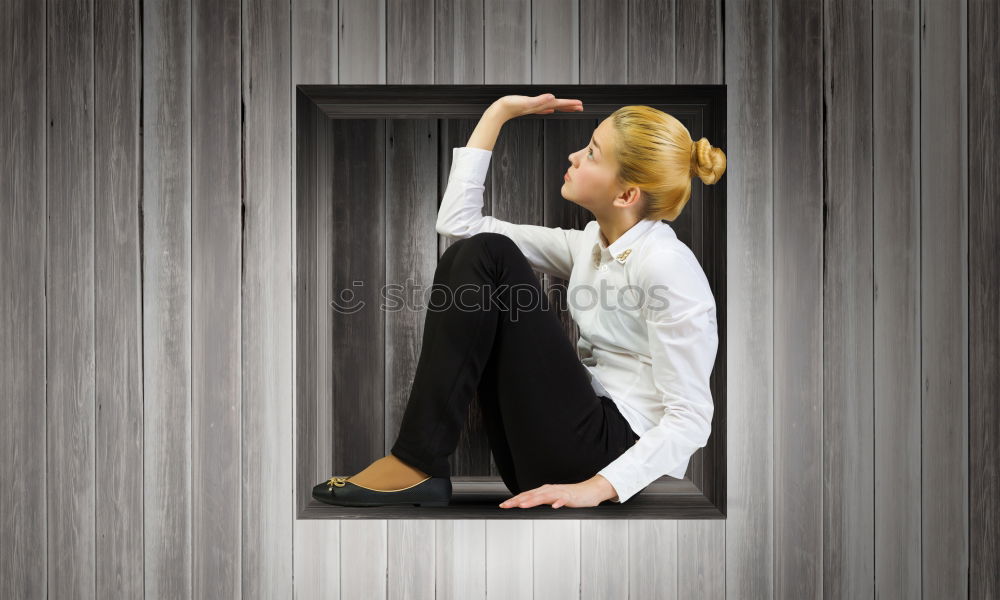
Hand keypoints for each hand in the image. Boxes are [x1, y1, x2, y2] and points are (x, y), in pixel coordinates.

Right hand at [491, 93, 583, 120]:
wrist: (499, 111)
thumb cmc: (510, 106)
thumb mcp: (526, 101)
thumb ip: (539, 101)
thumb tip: (552, 98)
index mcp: (540, 105)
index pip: (559, 104)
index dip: (570, 104)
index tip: (580, 105)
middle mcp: (539, 106)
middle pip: (558, 106)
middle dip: (570, 106)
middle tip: (581, 107)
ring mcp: (534, 108)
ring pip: (552, 106)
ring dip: (561, 106)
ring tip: (570, 107)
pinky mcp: (529, 107)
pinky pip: (542, 107)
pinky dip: (548, 107)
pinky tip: (550, 108)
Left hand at [498, 476, 615, 508]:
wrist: (589, 491)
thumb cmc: (571, 496)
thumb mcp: (552, 500)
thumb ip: (541, 502)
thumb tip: (527, 505)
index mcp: (544, 491)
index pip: (526, 495)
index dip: (514, 500)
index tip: (503, 505)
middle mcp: (550, 490)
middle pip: (531, 495)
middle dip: (518, 500)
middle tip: (507, 505)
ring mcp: (560, 493)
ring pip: (544, 497)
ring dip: (533, 501)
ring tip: (523, 505)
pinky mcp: (570, 496)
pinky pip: (563, 499)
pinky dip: (559, 503)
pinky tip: (555, 506)